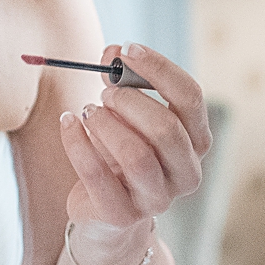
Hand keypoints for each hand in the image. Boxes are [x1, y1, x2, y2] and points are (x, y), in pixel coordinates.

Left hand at [58, 43, 210, 264]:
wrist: (102, 207)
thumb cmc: (120, 149)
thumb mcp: (127, 114)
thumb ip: (123, 81)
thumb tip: (112, 53)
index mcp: (197, 141)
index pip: (191, 97)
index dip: (159, 69)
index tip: (126, 49)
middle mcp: (186, 172)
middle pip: (167, 129)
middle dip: (131, 101)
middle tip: (105, 91)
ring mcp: (157, 199)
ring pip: (136, 155)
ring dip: (106, 124)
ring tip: (88, 110)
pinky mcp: (122, 215)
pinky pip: (97, 175)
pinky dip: (77, 142)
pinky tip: (67, 122)